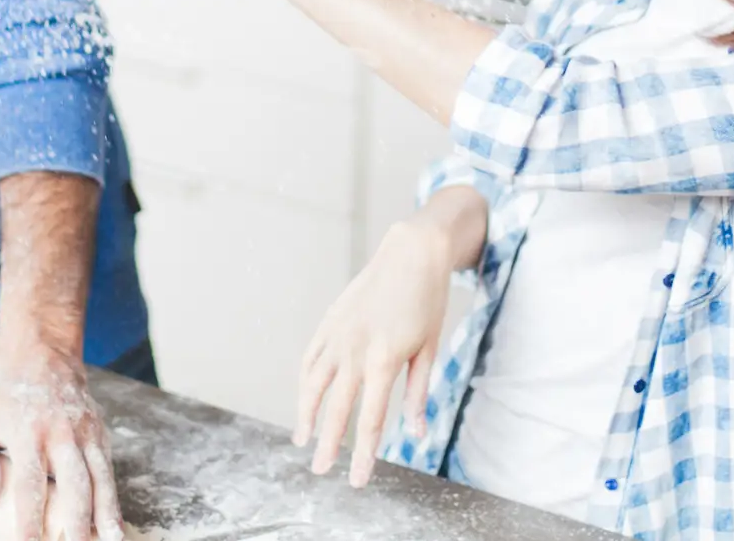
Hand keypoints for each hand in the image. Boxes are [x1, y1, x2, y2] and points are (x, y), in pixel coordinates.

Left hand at [0, 334, 122, 540]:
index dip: (29, 516)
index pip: (29, 482)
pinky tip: (114, 525)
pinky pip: (108, 470)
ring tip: (109, 540)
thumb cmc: (3, 399)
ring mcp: (85, 432)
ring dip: (104, 512)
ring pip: (99, 477)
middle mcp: (60, 433)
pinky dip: (113, 498)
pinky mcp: (99, 434)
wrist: (41, 357)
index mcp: (27, 431)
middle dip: (75, 520)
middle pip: (73, 482)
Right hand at [296, 217, 453, 486]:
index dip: (364, 453)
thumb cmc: (427, 303)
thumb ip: (418, 394)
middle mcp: (355, 348)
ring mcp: (338, 334)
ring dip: (306, 414)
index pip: (371, 418)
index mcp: (384, 359)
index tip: (357, 480)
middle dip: (329, 443)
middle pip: (336, 407)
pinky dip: (304, 382)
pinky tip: (305, 401)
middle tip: (321, 471)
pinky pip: (310, 358)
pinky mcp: (329, 321)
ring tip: (304, 441)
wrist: (412, 253)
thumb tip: (416, 435)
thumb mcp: (430, 350)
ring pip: (313, 383)